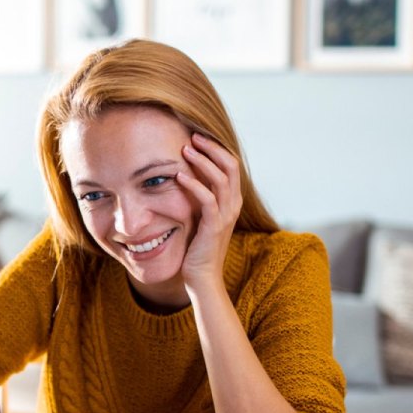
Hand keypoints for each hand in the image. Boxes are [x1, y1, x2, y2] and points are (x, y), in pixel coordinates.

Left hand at [176, 133, 242, 292]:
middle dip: (211, 147)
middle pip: (230, 165)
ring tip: (185, 149)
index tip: (198, 136)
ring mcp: (226, 215)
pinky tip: (179, 176)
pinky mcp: (214, 226)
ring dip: (202, 161)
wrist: (203, 277)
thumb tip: (185, 174)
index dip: (217, 148)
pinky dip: (194, 184)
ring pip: (221, 178)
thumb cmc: (197, 247)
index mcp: (232, 200)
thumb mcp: (201, 217)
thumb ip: (200, 197)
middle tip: (192, 136)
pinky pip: (208, 199)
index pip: (231, 165)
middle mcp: (233, 205)